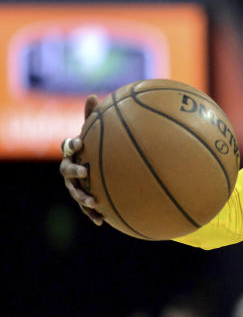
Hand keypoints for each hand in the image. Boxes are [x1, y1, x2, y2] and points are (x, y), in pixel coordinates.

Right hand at [59, 95, 102, 224]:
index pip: (68, 146)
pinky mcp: (83, 199)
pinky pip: (86, 208)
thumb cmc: (94, 147)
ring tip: (94, 202)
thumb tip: (93, 95)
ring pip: (75, 192)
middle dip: (75, 172)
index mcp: (72, 152)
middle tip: (85, 171)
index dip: (72, 144)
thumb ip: (93, 118)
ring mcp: (74, 186)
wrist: (93, 168)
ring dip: (83, 197)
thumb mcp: (94, 133)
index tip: (80, 142)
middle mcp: (69, 169)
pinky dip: (92, 214)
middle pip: (67, 171)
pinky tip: (102, 221)